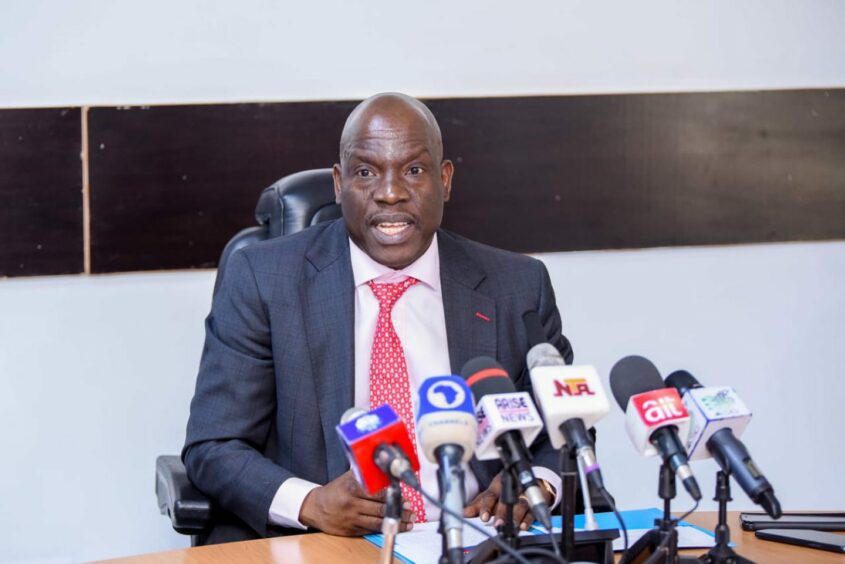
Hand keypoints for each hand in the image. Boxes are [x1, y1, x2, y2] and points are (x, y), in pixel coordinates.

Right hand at [298, 470, 415, 535]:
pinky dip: (385, 529)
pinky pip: (371, 530)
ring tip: (409, 520)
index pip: (376, 491)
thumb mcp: (348, 477)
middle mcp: (351, 504)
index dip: (392, 494)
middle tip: (410, 509)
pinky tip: (396, 527)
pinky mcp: (351, 530)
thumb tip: (385, 468)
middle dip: (398, 510)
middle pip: (379, 508)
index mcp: (352, 488)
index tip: (404, 496)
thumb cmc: (336, 490)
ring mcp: (351, 518)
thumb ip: (365, 474)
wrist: (316, 508)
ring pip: (378, 522)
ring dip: (396, 522)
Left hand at [463, 472, 553, 531]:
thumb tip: (464, 513)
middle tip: (498, 524)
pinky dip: (528, 519)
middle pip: (506, 499)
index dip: (486, 506)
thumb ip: (478, 504)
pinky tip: (523, 526)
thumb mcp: (492, 495)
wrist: (531, 482)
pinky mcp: (535, 502)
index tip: (483, 517)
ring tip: (512, 527)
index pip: (490, 495)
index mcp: (497, 485)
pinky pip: (532, 511)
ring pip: (520, 504)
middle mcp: (510, 488)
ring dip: (515, 517)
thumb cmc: (507, 490)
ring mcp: (524, 494)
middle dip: (501, 512)